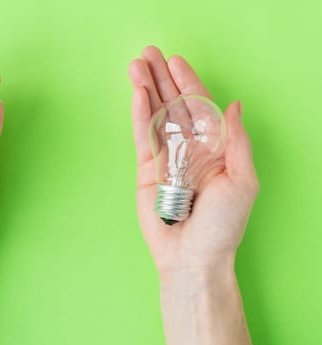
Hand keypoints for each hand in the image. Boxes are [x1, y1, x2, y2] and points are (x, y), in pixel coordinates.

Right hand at [128, 46, 258, 275]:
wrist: (193, 257)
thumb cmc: (223, 225)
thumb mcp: (242, 180)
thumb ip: (235, 140)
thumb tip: (233, 105)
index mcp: (214, 148)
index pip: (199, 107)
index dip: (188, 82)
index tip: (175, 61)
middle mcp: (188, 149)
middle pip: (173, 105)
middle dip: (161, 78)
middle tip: (148, 54)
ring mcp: (165, 158)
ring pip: (154, 116)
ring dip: (146, 89)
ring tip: (135, 65)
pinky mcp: (145, 170)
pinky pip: (142, 137)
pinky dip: (139, 115)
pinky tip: (136, 95)